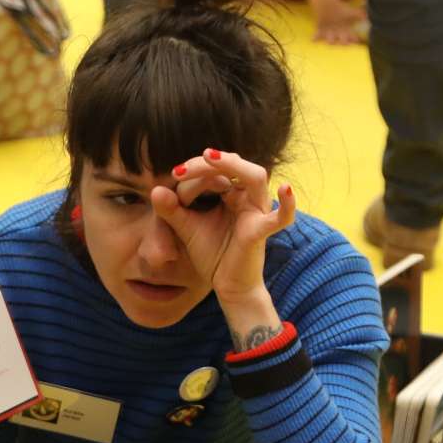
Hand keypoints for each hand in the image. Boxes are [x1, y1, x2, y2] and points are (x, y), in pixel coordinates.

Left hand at [149, 150, 295, 318]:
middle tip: (180, 169)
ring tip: (209, 157)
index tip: (171, 176)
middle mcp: (247, 196)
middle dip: (205, 163)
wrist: (228, 286)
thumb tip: (155, 190)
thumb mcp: (186, 229)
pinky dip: (287, 204)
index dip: (193, 170)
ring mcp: (257, 211)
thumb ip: (172, 210)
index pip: (214, 170)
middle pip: (234, 165)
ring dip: (232, 164)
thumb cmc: (212, 253)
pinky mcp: (261, 231)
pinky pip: (280, 217)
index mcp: (231, 192)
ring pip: (255, 177)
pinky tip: (286, 188)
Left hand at [309, 0, 366, 45]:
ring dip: (331, 40)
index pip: (352, 38)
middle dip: (343, 41)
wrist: (328, 6)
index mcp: (346, 32)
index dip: (354, 39)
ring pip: (330, 40)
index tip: (357, 40)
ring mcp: (329, 34)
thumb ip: (362, 14)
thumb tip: (370, 15)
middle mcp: (338, 35)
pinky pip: (318, 35)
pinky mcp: (320, 31)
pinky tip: (313, 39)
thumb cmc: (341, 10)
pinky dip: (316, 37)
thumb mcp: (353, 12)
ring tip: (331, 40)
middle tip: (345, 41)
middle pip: (342, 41)